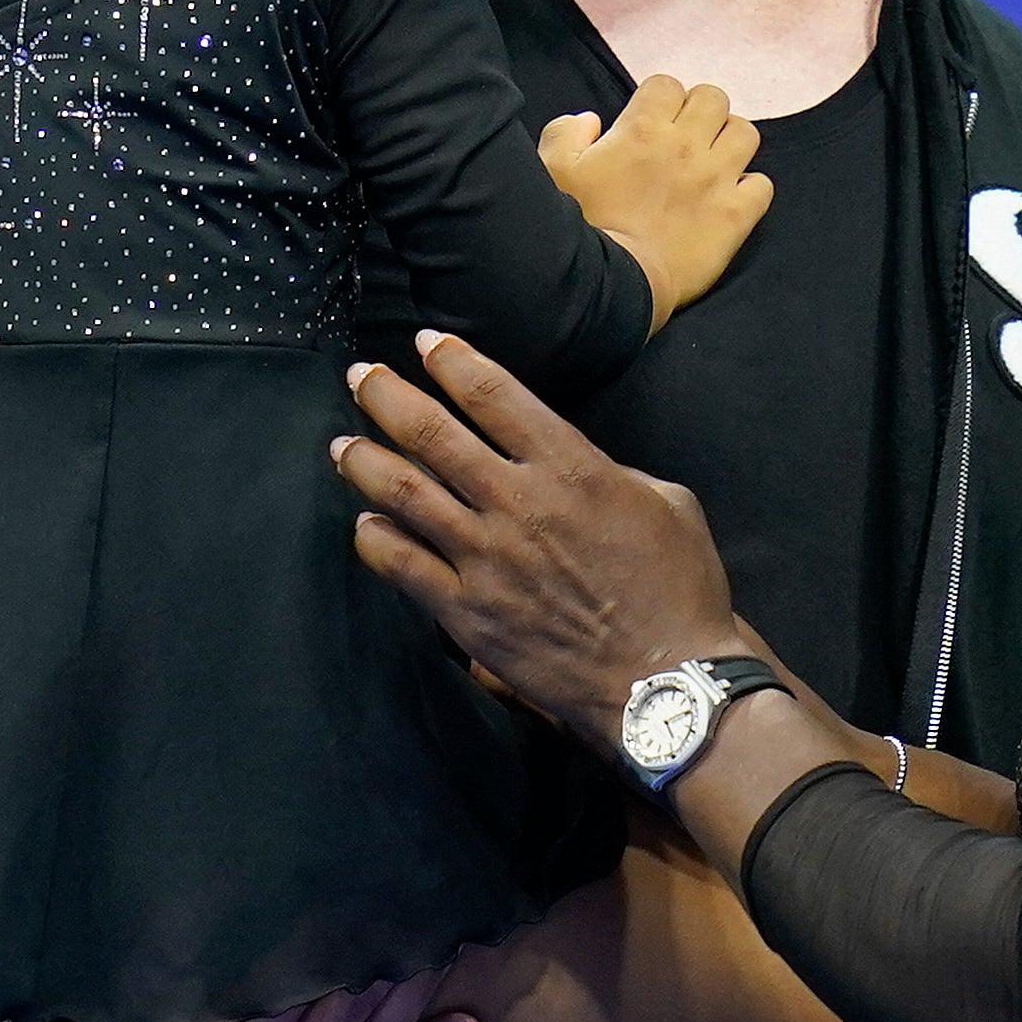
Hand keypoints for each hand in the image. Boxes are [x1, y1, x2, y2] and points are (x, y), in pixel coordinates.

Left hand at [333, 332, 746, 752]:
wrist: (666, 679)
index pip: (493, 395)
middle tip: (360, 376)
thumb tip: (572, 466)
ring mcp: (486, 559)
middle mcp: (518, 503)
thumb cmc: (679, 588)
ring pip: (404, 494)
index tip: (426, 342)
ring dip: (365, 461)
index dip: (453, 361)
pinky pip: (403, 567)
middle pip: (432, 433)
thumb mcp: (667, 501)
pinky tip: (363, 526)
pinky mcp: (468, 613)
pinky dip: (375, 541)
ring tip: (342, 443)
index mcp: (571, 466)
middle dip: (388, 396)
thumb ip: (611, 472)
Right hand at [539, 76, 771, 333]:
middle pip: (713, 98)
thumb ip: (565, 134)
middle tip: (686, 137)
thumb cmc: (581, 226)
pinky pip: (762, 185)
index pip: (667, 85)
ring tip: (715, 161)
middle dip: (700, 111)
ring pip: (745, 133)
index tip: (651, 122)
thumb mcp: (552, 171)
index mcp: (642, 129)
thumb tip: (589, 121)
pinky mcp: (736, 215)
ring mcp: (716, 179)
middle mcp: (686, 145)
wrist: (614, 285)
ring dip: (730, 141)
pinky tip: (731, 199)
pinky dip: (750, 188)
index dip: (659, 99)